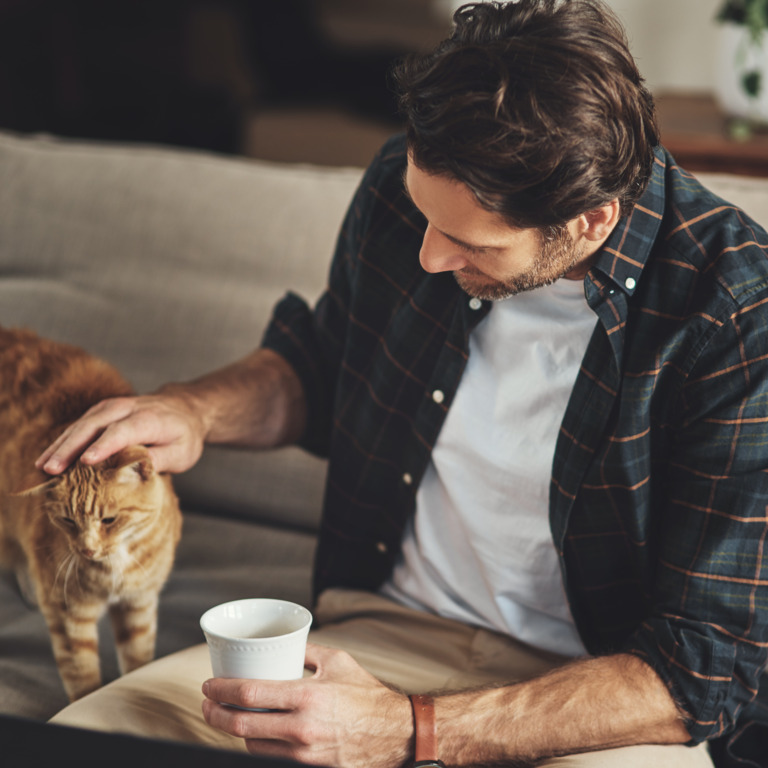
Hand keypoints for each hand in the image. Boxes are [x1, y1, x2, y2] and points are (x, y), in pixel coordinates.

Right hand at [35, 389, 206, 474]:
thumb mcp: (181, 452)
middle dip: (71, 447)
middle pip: (95, 425)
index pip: (123, 431)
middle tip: (51, 470)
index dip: (104, 446)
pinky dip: (63, 441)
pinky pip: (79, 425)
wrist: (184, 408)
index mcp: (149, 418)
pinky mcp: (102, 412)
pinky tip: (48, 459)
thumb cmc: (183, 435)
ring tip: (42, 467)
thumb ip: (158, 460)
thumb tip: (134, 474)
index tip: (85, 461)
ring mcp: (112, 407)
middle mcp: (127, 408)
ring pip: (82, 424)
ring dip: (60, 445)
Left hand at [201, 643, 413, 767]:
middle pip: (241, 725)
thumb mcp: (338, 661)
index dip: (222, 690)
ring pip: (252, 745)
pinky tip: (255, 733)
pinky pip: (272, 757)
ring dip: (234, 731)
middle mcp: (301, 728)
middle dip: (215, 714)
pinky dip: (258, 744)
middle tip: (207, 704)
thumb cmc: (367, 694)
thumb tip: (282, 644)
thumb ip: (306, 651)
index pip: (249, 695)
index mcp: (307, 697)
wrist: (394, 734)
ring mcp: (304, 754)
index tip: (209, 685)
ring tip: (228, 716)